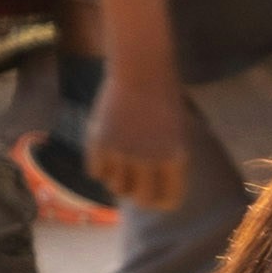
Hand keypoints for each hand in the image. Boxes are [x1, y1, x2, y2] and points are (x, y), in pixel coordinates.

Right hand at [84, 57, 195, 214]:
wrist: (141, 71)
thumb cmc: (162, 101)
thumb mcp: (176, 135)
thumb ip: (165, 164)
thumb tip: (148, 195)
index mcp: (175, 159)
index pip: (168, 201)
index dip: (160, 201)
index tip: (153, 194)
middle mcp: (150, 160)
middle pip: (140, 200)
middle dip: (136, 195)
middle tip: (133, 184)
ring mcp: (123, 152)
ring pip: (114, 187)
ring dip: (116, 179)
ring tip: (120, 160)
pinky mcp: (100, 142)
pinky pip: (95, 172)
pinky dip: (98, 166)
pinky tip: (105, 151)